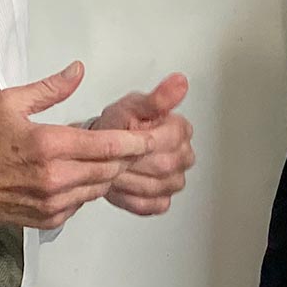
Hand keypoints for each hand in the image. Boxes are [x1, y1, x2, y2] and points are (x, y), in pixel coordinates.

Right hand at [0, 61, 150, 229]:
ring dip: (109, 172)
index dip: (135, 141)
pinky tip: (79, 173)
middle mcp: (55, 177)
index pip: (108, 145)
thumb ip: (50, 88)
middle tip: (136, 143)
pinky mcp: (48, 219)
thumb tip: (78, 71)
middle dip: (127, 156)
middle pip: (111, 168)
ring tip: (109, 156)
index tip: (151, 136)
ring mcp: (52, 203)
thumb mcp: (11, 102)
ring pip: (100, 187)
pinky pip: (83, 202)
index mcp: (49, 144)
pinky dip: (88, 188)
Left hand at [91, 73, 196, 215]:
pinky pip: (151, 205)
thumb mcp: (132, 106)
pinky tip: (121, 185)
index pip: (171, 139)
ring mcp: (175, 179)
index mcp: (180, 129)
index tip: (127, 137)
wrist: (102, 147)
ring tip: (115, 168)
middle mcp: (184, 155)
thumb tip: (180, 82)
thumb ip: (156, 99)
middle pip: (165, 165)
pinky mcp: (163, 199)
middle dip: (136, 161)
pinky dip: (132, 197)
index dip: (145, 141)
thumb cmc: (117, 125)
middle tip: (116, 155)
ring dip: (132, 180)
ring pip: (158, 186)